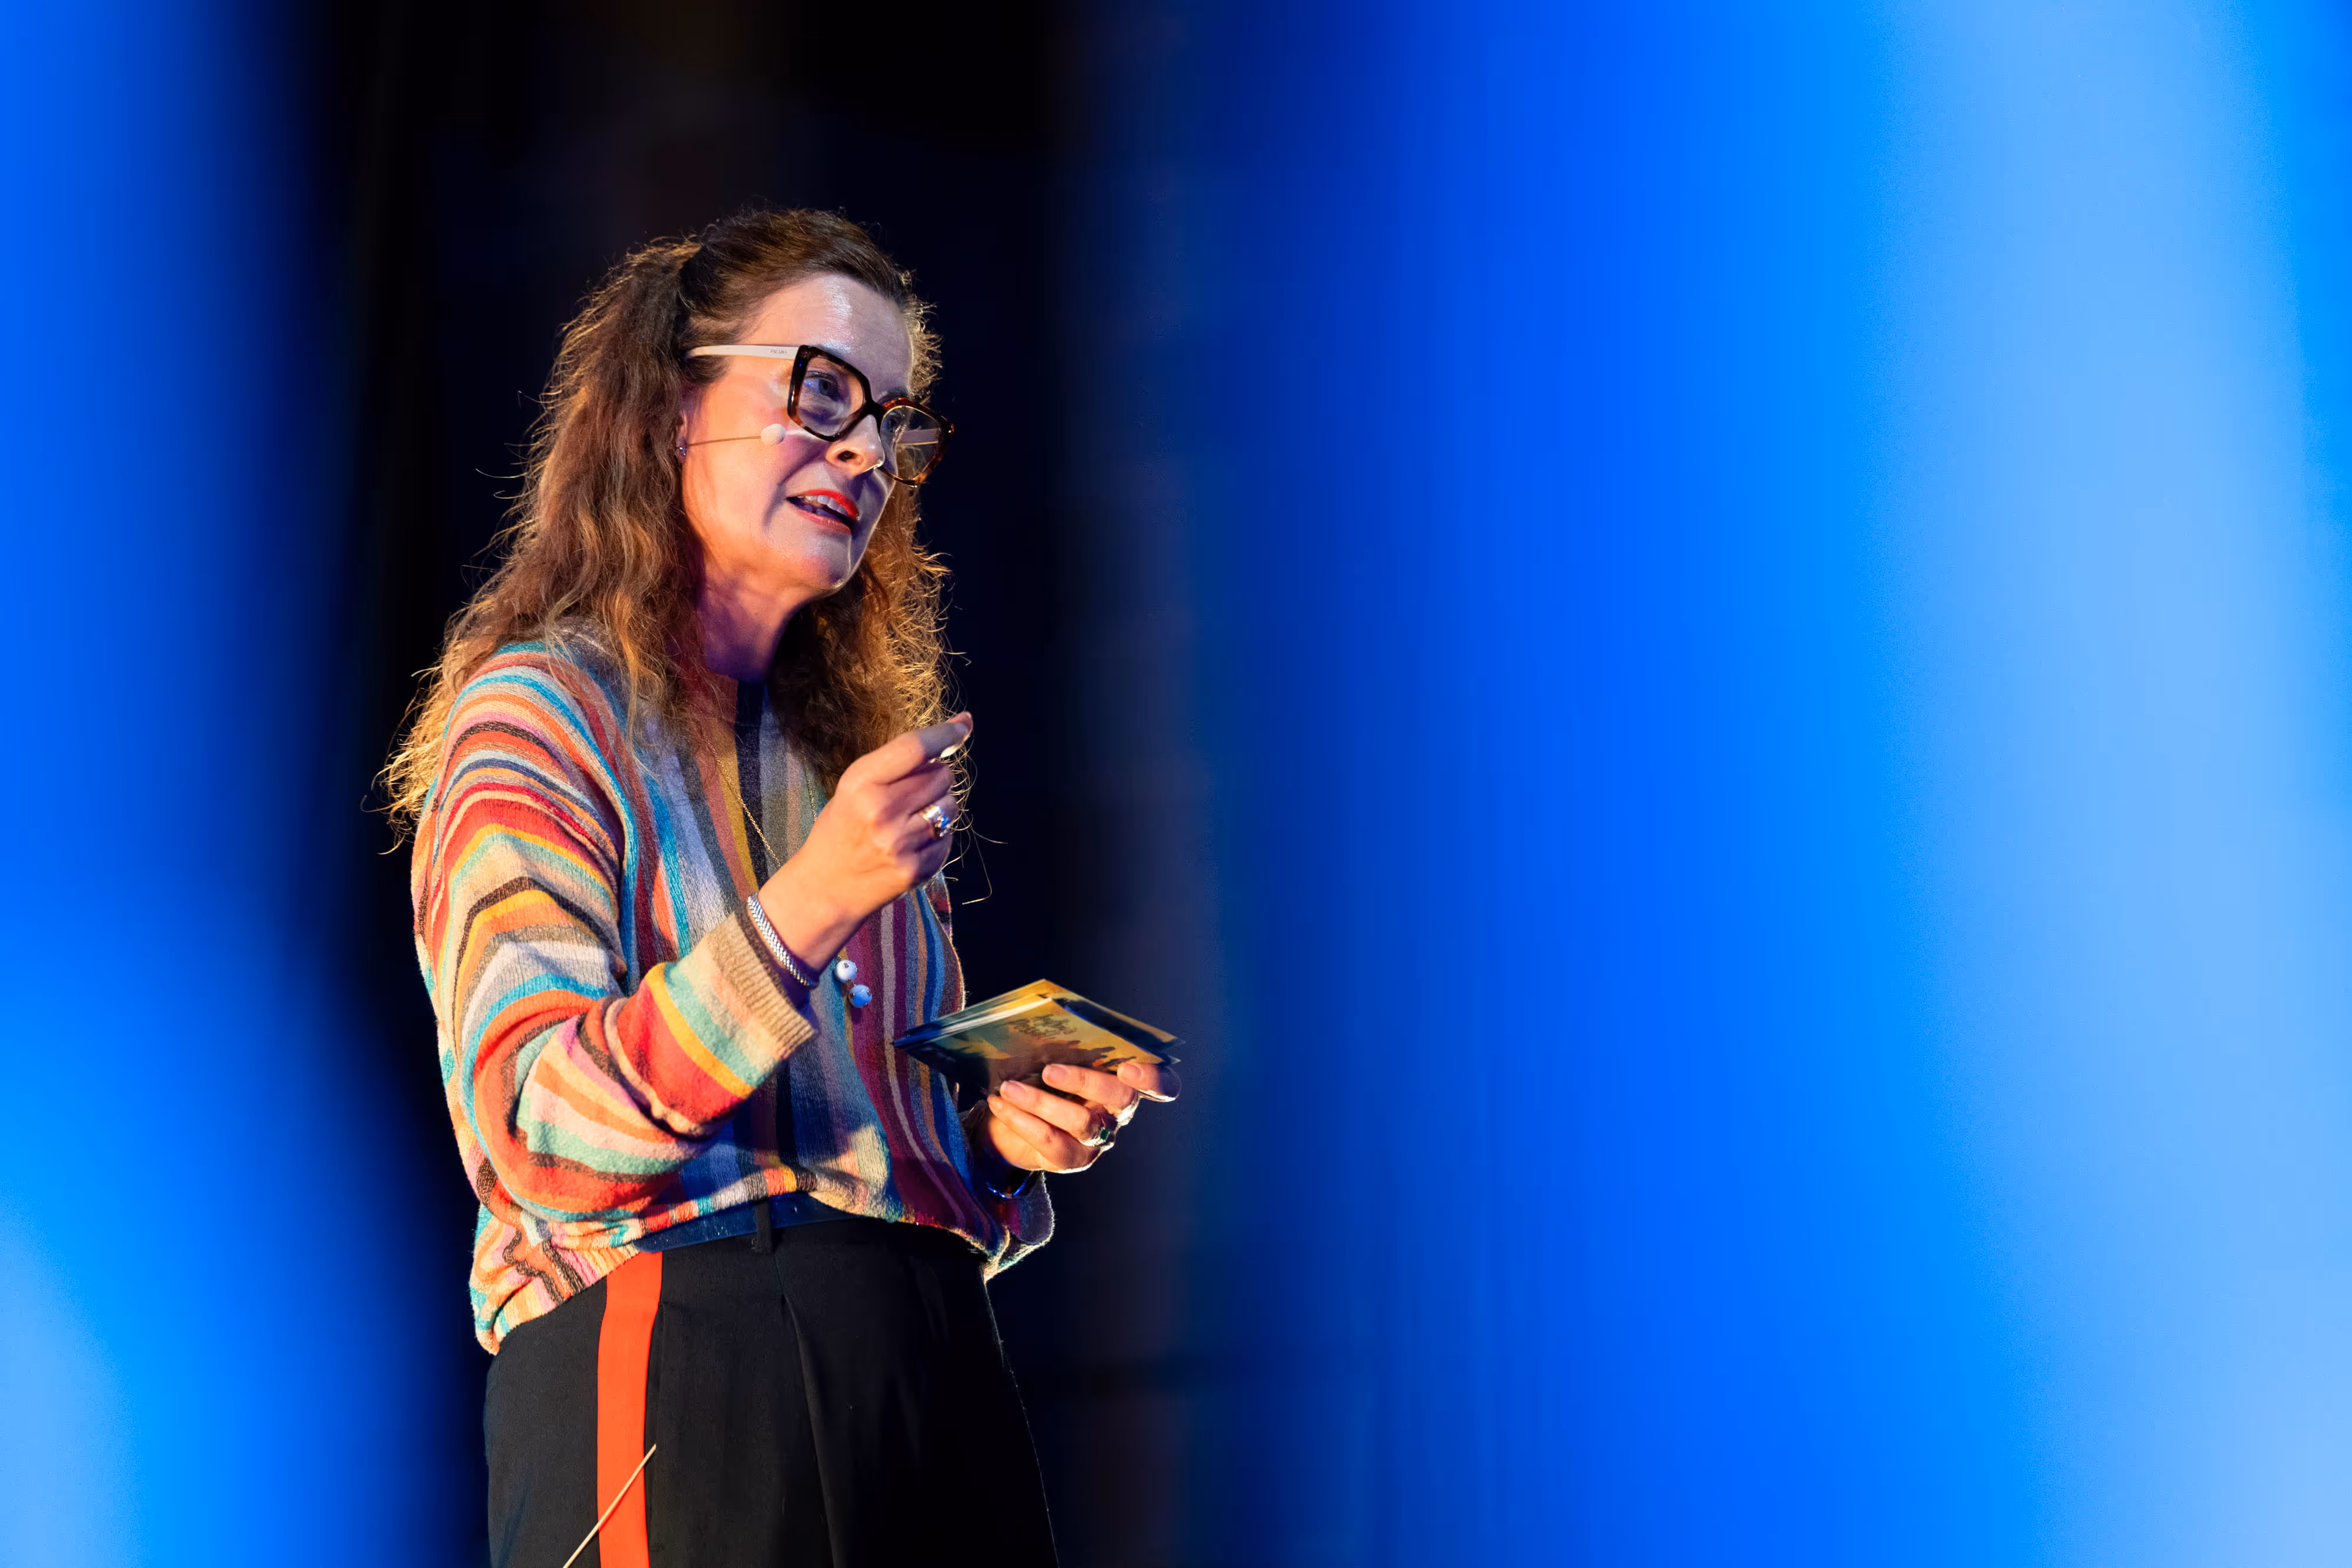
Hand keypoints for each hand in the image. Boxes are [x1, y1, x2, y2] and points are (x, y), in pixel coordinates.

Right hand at [756, 713, 968, 964]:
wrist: (825, 890)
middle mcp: (882, 811)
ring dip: (939, 807)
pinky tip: (912, 843)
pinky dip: (938, 836)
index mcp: (860, 784)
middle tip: (912, 793)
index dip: (944, 734)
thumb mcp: (852, 790)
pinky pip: (949, 837)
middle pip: (941, 775)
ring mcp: (902, 843)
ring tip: (911, 820)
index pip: (914, 748)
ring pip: (950, 805)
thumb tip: (955, 733)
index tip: (963, 724)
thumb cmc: (840, 831)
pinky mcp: (917, 868)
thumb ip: (895, 765)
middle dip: (935, 778)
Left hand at [982, 1059, 1182, 1175]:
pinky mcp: (1072, 1160)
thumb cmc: (1037, 1079)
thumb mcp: (1053, 1057)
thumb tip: (1047, 1023)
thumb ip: (1063, 1044)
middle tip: (1049, 1070)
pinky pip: (1051, 1141)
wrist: (1007, 1122)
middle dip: (1085, 1081)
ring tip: (1009, 1087)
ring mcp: (1098, 1139)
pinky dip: (1022, 1120)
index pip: (1162, 1085)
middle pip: (1120, 1097)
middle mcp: (1118, 1113)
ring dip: (1041, 1101)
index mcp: (1124, 1081)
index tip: (1129, 1067)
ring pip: (1082, 1121)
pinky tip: (1001, 1104)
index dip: (1155, 1078)